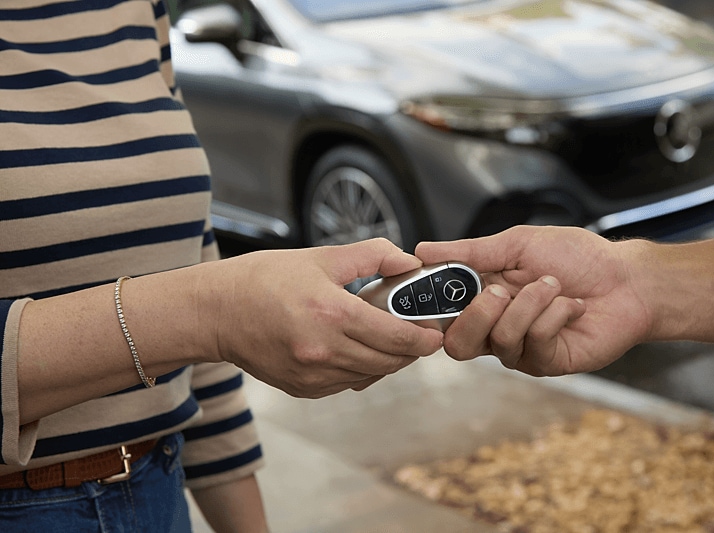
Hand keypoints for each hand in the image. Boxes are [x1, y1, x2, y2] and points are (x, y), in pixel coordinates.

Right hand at [209, 238, 443, 397]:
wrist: (216, 312)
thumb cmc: (263, 280)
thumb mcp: (320, 257)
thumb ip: (371, 256)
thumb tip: (406, 263)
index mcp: (332, 314)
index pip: (396, 336)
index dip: (423, 338)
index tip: (436, 334)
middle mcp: (324, 351)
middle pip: (389, 361)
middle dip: (411, 350)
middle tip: (419, 334)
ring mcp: (313, 375)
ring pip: (370, 375)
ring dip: (387, 360)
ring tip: (389, 337)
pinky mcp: (303, 388)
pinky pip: (347, 383)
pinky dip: (360, 369)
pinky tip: (357, 349)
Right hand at [415, 226, 649, 375]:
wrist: (626, 279)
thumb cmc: (577, 258)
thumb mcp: (517, 244)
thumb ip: (470, 252)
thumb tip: (424, 248)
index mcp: (483, 299)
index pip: (442, 316)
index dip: (432, 311)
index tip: (432, 292)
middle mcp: (497, 328)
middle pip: (459, 344)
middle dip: (477, 315)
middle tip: (502, 289)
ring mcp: (522, 349)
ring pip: (500, 339)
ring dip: (529, 304)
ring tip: (554, 285)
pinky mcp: (548, 362)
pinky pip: (534, 342)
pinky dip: (553, 315)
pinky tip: (571, 305)